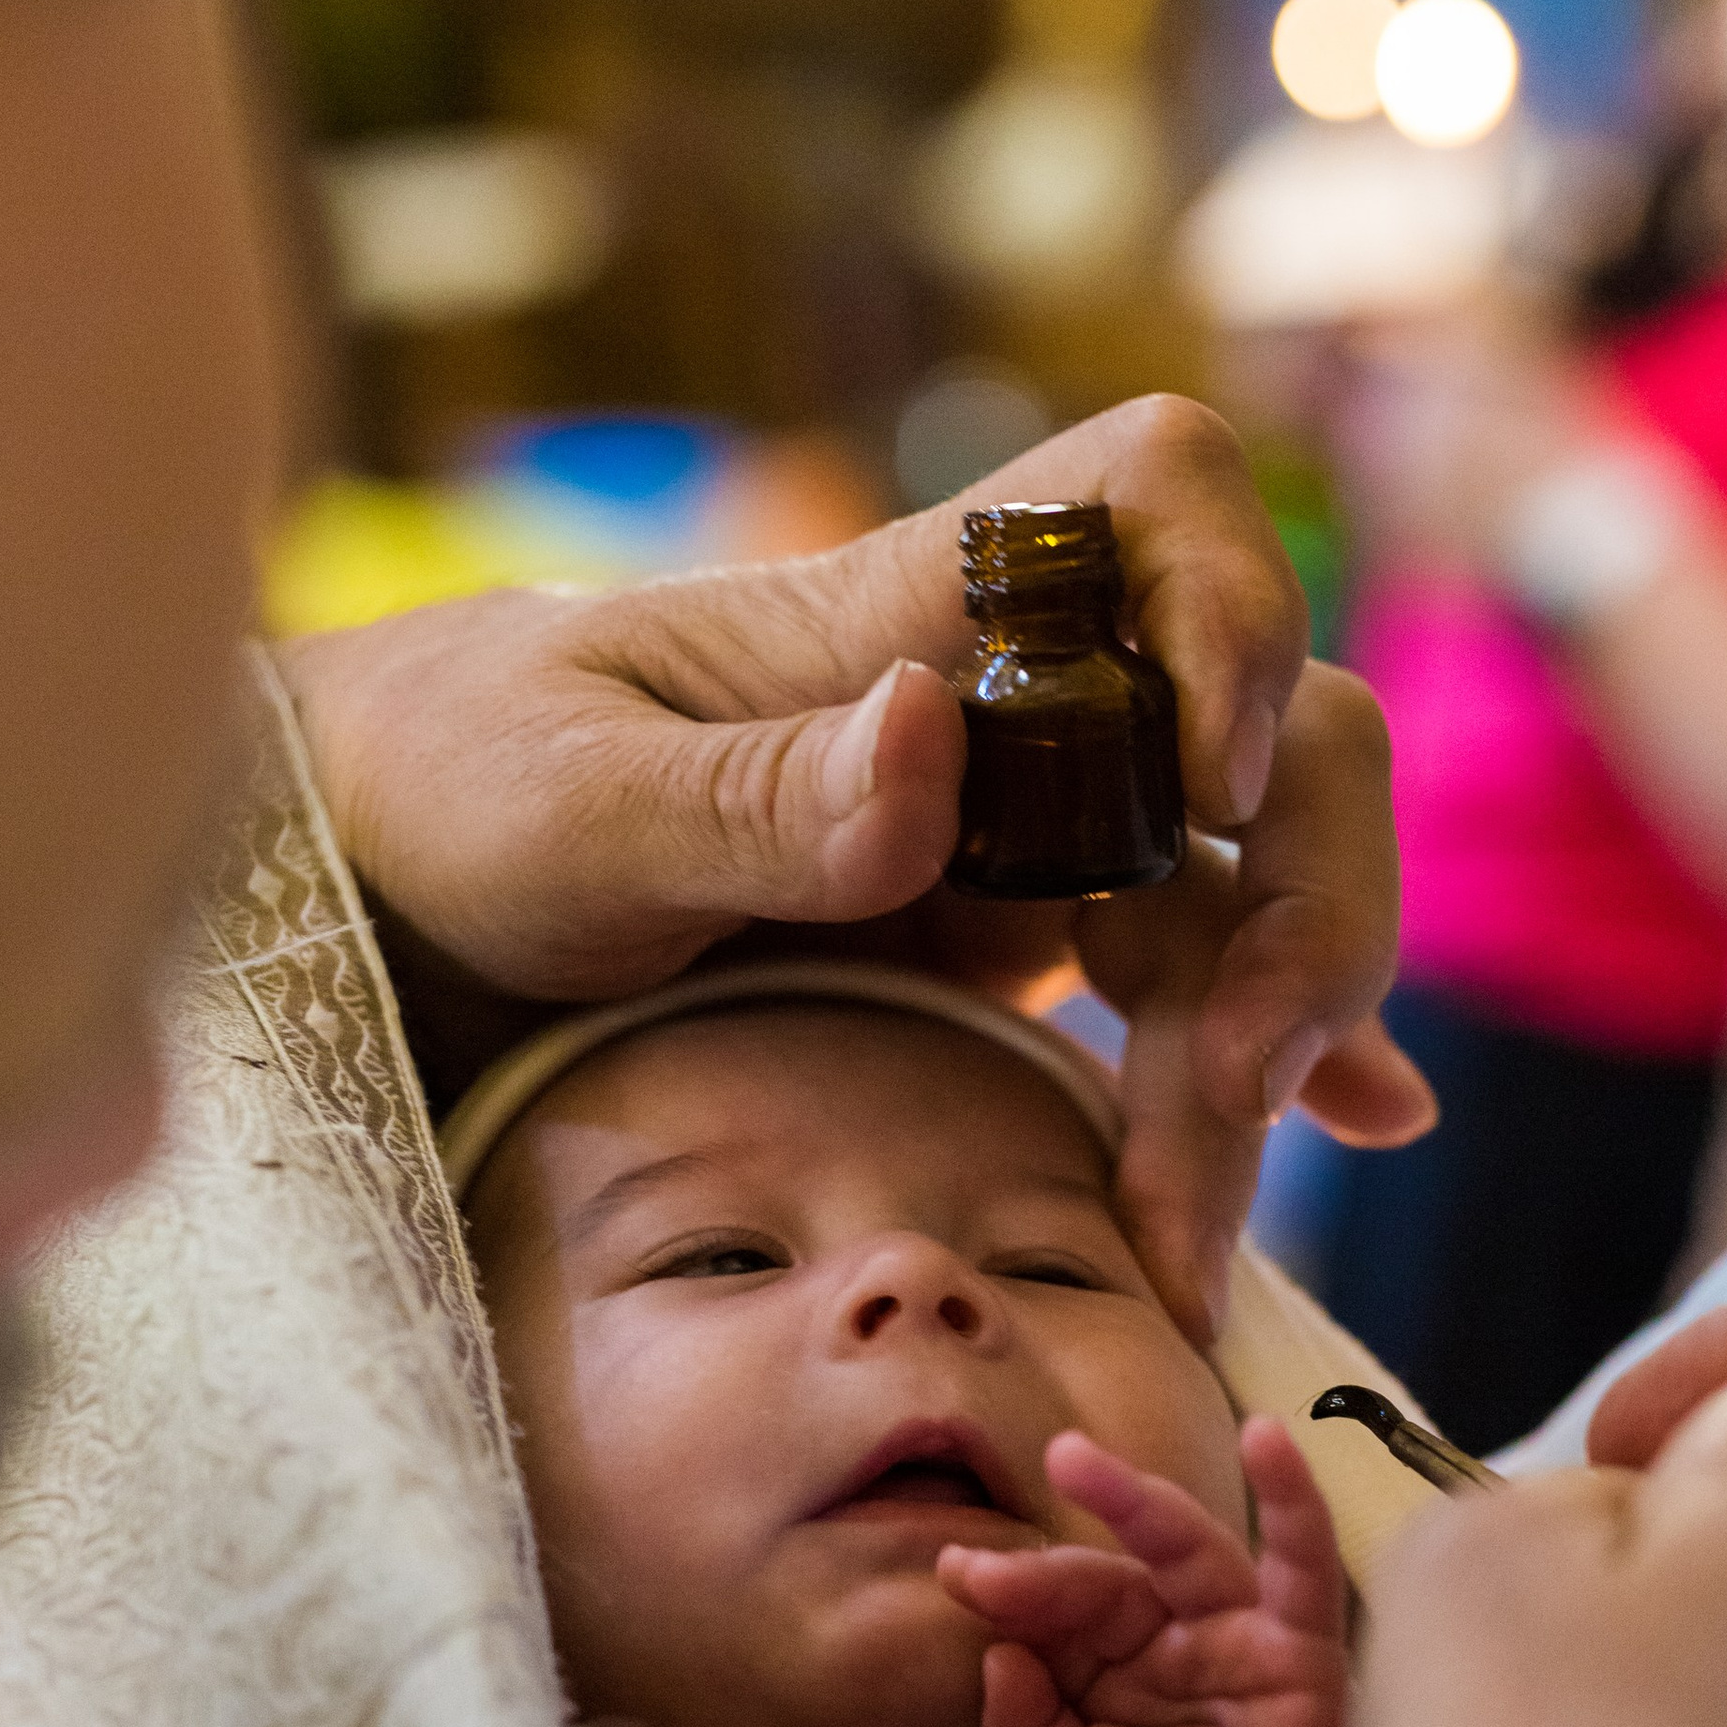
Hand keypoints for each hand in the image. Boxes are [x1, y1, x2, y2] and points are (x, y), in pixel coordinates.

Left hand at [277, 395, 1430, 1332]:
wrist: (380, 894)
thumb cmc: (447, 801)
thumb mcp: (561, 813)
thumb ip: (748, 797)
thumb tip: (934, 738)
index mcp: (906, 618)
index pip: (1150, 496)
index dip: (1234, 606)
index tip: (1202, 781)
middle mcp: (1010, 712)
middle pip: (1276, 728)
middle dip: (1299, 909)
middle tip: (1234, 1093)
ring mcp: (1030, 837)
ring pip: (1255, 884)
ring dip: (1277, 1044)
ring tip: (1190, 1230)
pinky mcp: (1017, 953)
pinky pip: (1198, 984)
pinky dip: (1287, 1058)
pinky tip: (1347, 1129)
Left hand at [936, 1417, 1345, 1726]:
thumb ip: (1024, 1726)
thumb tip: (996, 1652)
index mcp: (1112, 1659)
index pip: (1059, 1606)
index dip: (1009, 1588)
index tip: (956, 1574)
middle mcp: (1173, 1632)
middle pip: (1109, 1572)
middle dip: (1050, 1553)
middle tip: (993, 1529)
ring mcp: (1238, 1633)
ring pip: (1187, 1549)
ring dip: (1136, 1499)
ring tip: (1079, 1461)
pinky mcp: (1302, 1649)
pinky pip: (1302, 1566)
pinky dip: (1293, 1501)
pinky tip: (1270, 1438)